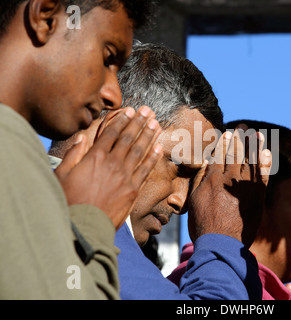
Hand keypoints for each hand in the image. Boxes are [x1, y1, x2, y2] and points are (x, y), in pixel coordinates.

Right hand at [55, 106, 161, 228]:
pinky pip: (146, 170)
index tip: (129, 110)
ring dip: (148, 136)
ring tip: (156, 123)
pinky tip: (159, 148)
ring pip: (140, 151)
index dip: (121, 120)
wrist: (83, 226)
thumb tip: (81, 137)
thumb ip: (73, 155)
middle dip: (138, 122)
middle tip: (147, 110)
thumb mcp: (62, 175)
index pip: (111, 133)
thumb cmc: (69, 201)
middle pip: (128, 138)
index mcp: (94, 157)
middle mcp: (113, 163)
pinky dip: (153, 158)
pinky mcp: (133, 190)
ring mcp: (125, 177)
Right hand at [187, 124, 271, 247]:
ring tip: (255, 133)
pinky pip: (263, 176)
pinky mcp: (257, 197)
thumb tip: (206, 163)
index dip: (224, 143)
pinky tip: (267, 152)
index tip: (228, 133)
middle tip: (242, 126)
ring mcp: (245, 187)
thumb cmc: (203, 224)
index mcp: (212, 179)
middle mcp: (229, 179)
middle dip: (239, 138)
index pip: (219, 155)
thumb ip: (200, 180)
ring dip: (253, 145)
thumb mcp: (194, 200)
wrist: (221, 244)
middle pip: (235, 154)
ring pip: (249, 161)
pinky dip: (265, 163)